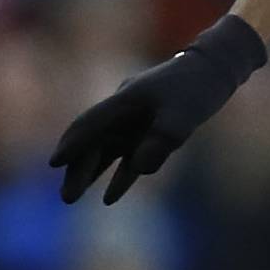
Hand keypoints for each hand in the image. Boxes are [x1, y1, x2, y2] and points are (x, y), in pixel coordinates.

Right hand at [50, 13, 268, 204]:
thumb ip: (160, 141)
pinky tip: (108, 198)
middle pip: (93, 143)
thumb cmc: (196, 89)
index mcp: (125, 101)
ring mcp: (134, 123)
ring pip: (105, 151)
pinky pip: (128, 158)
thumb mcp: (182, 116)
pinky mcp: (149, 133)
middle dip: (77, 169)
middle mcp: (123, 112)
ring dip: (90, 173)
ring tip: (71, 198)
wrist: (214, 71)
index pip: (92, 125)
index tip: (54, 163)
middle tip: (66, 198)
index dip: (73, 145)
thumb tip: (139, 168)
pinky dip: (120, 176)